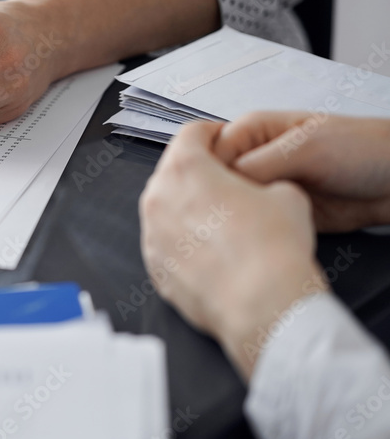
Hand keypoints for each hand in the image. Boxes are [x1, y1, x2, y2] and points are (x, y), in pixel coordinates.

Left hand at [139, 122, 325, 379]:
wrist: (264, 305)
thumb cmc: (272, 250)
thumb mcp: (286, 195)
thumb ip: (264, 180)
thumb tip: (263, 189)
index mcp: (185, 169)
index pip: (191, 133)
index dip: (212, 133)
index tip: (221, 140)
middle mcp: (158, 199)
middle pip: (173, 171)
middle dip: (197, 173)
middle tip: (226, 183)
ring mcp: (152, 236)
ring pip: (166, 209)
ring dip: (188, 209)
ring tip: (223, 223)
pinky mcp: (155, 268)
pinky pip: (167, 244)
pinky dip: (184, 242)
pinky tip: (214, 253)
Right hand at [215, 112, 389, 231]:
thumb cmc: (363, 150)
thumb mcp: (307, 149)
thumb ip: (260, 163)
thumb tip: (220, 183)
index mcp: (252, 131)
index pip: (207, 152)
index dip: (205, 176)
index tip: (210, 199)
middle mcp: (252, 157)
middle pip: (213, 181)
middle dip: (216, 201)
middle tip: (226, 220)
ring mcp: (263, 185)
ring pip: (229, 205)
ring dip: (233, 219)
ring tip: (242, 232)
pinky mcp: (275, 211)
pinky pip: (250, 223)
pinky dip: (249, 232)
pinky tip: (254, 238)